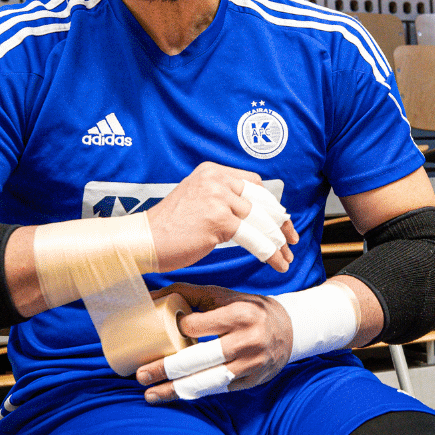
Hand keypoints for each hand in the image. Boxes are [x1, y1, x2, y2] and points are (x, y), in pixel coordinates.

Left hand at [135, 283, 293, 402]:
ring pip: (207, 381)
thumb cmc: (246, 309)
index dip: (175, 330)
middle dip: (165, 369)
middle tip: (141, 374)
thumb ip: (186, 293)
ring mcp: (251, 364)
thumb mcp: (221, 294)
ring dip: (175, 390)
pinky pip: (218, 390)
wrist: (288, 329)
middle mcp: (247, 340)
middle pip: (198, 359)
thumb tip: (149, 295)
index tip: (159, 334)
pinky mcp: (252, 381)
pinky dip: (195, 393)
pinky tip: (175, 394)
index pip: (197, 326)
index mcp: (239, 314)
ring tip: (151, 394)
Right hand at [145, 162, 297, 273]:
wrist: (142, 241)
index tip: (281, 222)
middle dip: (281, 223)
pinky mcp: (218, 220)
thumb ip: (222, 201)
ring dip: (278, 242)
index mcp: (212, 171)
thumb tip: (256, 214)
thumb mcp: (197, 201)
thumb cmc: (168, 229)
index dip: (272, 205)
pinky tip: (277, 263)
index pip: (255, 185)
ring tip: (286, 258)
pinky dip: (270, 253)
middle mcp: (217, 179)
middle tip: (292, 240)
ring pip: (262, 221)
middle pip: (263, 200)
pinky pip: (255, 238)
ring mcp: (218, 198)